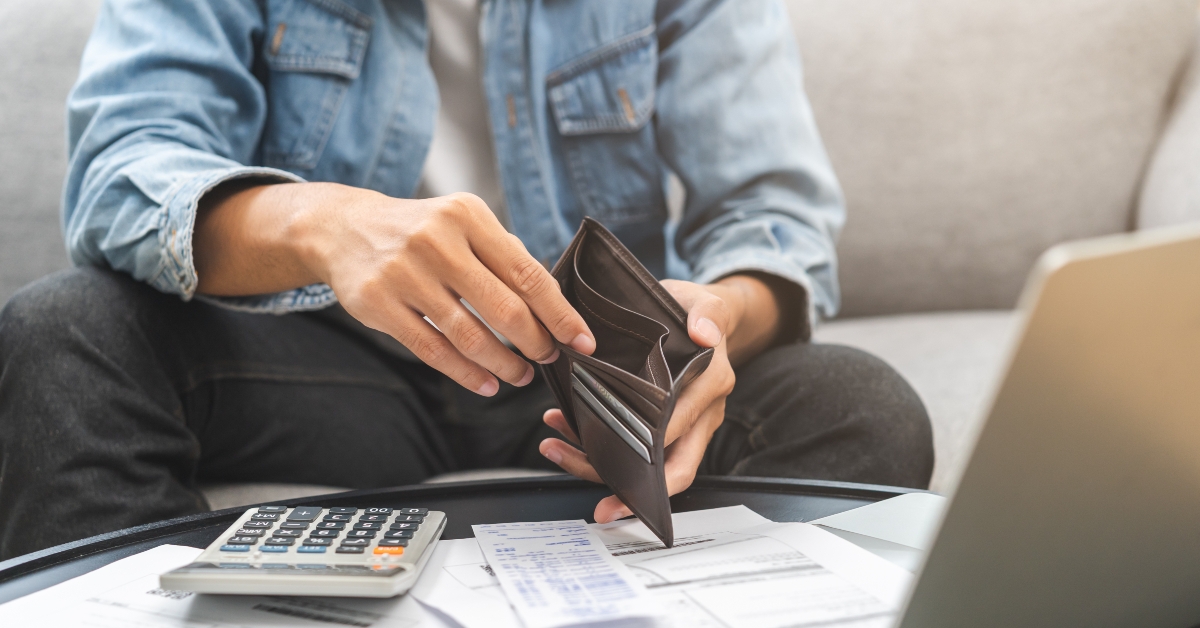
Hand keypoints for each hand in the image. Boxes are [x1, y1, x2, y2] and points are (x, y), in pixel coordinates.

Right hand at [292, 187, 594, 394]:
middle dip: (535, 343)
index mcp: (468, 216)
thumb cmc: (420, 231)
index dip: (560, 313)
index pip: (527, 273)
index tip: (582, 340)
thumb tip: (554, 305)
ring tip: (519, 376)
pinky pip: (432, 349)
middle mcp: (437, 240)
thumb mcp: (463, 223)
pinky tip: (485, 384)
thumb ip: (504, 256)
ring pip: (469, 335)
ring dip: (503, 364)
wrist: (344, 228)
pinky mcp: (378, 303)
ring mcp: (405, 273)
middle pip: (504, 308)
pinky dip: (465, 373)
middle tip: (548, 359)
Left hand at [538, 275, 781, 522]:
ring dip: (600, 465)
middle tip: (601, 508)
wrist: (698, 315)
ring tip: (557, 450)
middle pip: (672, 469)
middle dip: (633, 491)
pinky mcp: (662, 425)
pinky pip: (632, 447)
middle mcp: (701, 413)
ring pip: (647, 465)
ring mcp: (683, 424)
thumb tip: (705, 332)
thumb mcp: (704, 302)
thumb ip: (708, 314)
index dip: (653, 454)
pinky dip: (595, 444)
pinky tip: (563, 432)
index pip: (682, 430)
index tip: (621, 460)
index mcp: (711, 386)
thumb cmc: (695, 311)